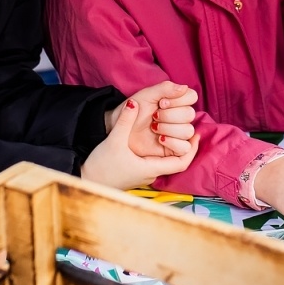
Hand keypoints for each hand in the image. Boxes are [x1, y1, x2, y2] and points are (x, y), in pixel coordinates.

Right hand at [82, 97, 200, 189]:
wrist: (86, 181)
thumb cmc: (101, 166)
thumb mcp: (114, 141)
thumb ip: (125, 121)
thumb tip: (134, 103)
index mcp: (150, 168)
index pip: (181, 163)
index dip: (191, 150)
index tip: (196, 135)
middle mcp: (150, 174)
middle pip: (176, 162)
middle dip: (184, 147)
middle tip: (188, 130)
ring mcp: (144, 176)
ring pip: (166, 162)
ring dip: (172, 148)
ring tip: (173, 131)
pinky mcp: (136, 174)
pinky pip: (155, 163)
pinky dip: (160, 152)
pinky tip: (156, 140)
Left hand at [106, 82, 197, 157]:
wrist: (120, 130)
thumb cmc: (132, 111)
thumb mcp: (146, 95)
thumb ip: (165, 88)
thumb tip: (184, 87)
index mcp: (175, 101)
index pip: (192, 97)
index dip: (178, 100)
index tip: (161, 103)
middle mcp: (179, 117)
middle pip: (190, 114)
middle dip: (169, 115)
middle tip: (154, 116)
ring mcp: (178, 133)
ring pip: (188, 130)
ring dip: (168, 128)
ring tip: (153, 128)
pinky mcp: (174, 149)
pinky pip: (185, 147)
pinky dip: (173, 142)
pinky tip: (160, 139)